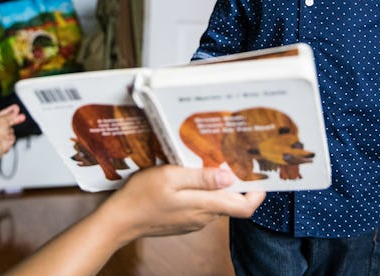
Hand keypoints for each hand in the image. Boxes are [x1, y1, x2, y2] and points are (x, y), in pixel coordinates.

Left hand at [0, 104, 26, 156]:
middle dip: (15, 119)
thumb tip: (15, 111)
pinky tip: (7, 138)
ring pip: (11, 130)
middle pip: (8, 122)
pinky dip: (11, 137)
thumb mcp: (3, 119)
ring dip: (11, 130)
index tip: (16, 108)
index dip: (10, 110)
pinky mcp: (6, 141)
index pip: (3, 114)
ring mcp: (1, 135)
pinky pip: (13, 137)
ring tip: (7, 132)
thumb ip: (10, 115)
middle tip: (22, 116)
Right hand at [103, 165, 265, 241]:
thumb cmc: (141, 196)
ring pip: (218, 202)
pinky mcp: (185, 220)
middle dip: (239, 182)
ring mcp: (194, 220)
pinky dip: (205, 191)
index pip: (245, 207)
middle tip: (236, 158)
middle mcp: (204, 216)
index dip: (258, 192)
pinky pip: (203, 205)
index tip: (260, 174)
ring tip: (213, 162)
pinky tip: (194, 176)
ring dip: (220, 185)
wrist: (120, 220)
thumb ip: (201, 178)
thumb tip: (230, 176)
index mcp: (204, 205)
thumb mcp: (170, 177)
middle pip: (233, 202)